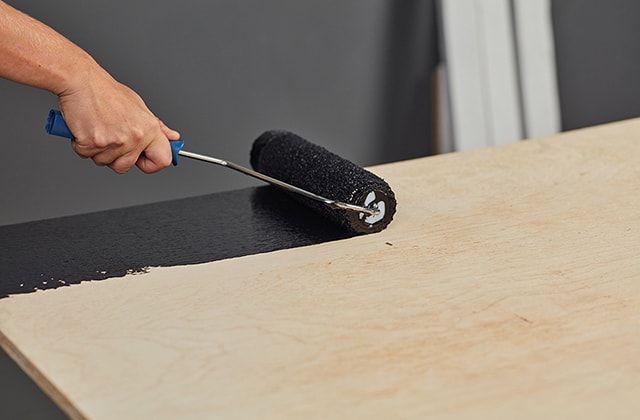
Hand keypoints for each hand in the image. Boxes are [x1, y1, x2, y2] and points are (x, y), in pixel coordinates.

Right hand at [57, 68, 179, 173]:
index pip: (162, 160)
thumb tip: (172, 138)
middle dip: (115, 156)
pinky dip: (81, 145)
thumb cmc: (107, 92)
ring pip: (105, 162)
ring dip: (98, 150)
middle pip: (126, 166)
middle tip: (110, 135)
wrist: (80, 81)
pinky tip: (86, 127)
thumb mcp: (139, 107)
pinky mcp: (93, 143)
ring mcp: (115, 141)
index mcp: (149, 128)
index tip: (143, 159)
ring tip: (98, 127)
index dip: (152, 163)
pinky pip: (86, 155)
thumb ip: (157, 127)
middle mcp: (135, 136)